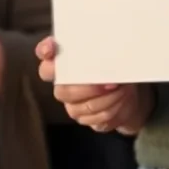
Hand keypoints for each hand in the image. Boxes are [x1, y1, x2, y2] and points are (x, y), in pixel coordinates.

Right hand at [35, 37, 152, 133]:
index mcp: (62, 61)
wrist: (125, 91)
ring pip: (84, 106)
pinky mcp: (84, 118)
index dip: (44, 50)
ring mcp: (71, 104)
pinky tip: (122, 100)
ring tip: (123, 89)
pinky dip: (112, 109)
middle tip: (111, 83)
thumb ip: (100, 49)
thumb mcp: (108, 53)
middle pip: (63, 90)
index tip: (51, 49)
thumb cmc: (111, 68)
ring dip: (108, 99)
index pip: (43, 53)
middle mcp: (61, 84)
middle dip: (89, 88)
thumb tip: (108, 52)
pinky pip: (95, 119)